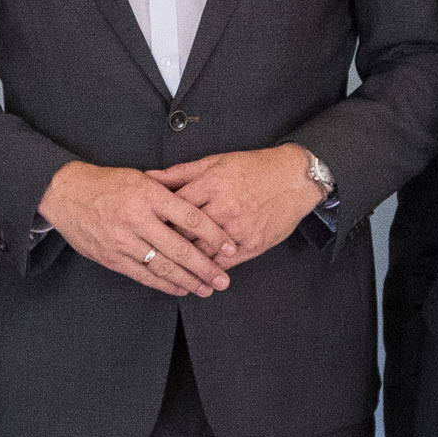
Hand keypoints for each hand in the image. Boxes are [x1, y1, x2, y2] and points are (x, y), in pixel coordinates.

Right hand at [39, 161, 233, 295]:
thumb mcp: (141, 178)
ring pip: (163, 267)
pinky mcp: (111, 257)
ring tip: (207, 289)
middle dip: (206, 268)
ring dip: (188, 281)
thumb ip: (168, 193)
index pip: (190, 218)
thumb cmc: (107, 184)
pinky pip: (143, 275)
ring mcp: (123, 241)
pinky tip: (181, 289)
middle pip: (180, 249)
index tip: (230, 247)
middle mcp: (137, 219)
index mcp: (149, 195)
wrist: (66, 193)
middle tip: (224, 280)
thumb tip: (200, 208)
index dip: (213, 235)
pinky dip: (165, 285)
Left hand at [146, 146, 325, 267]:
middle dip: (165, 242)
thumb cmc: (254, 168)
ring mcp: (239, 228)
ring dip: (184, 262)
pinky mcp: (252, 244)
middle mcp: (224, 208)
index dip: (156, 219)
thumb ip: (180, 173)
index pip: (174, 207)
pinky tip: (197, 274)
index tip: (143, 227)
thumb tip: (149, 178)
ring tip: (168, 267)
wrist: (294, 179)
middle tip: (149, 250)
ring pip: (202, 251)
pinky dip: (208, 269)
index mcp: (212, 184)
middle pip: (185, 232)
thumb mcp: (215, 162)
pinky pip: (224, 262)